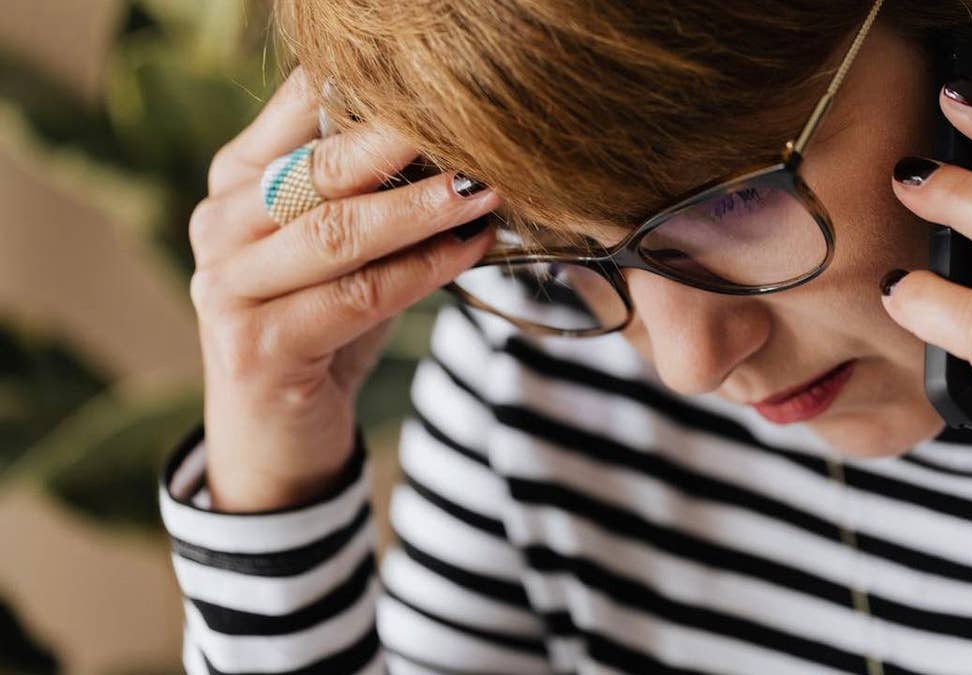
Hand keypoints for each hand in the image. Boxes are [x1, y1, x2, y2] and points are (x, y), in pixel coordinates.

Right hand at [190, 68, 498, 510]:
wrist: (277, 433)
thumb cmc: (320, 325)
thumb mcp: (342, 248)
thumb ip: (372, 194)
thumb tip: (460, 142)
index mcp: (235, 181)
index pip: (297, 111)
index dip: (366, 91)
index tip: (440, 84)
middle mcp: (219, 226)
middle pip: (318, 169)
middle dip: (400, 143)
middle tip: (473, 127)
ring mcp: (228, 288)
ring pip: (337, 234)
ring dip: (419, 210)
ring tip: (481, 190)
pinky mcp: (255, 346)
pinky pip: (355, 297)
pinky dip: (420, 271)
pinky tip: (467, 251)